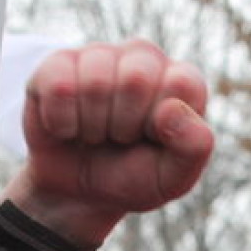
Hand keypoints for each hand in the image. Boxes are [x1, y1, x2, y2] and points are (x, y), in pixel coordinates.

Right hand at [0, 39, 213, 246]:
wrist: (78, 194)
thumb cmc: (132, 178)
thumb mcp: (172, 179)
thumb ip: (192, 148)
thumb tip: (172, 109)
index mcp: (182, 82)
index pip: (181, 83)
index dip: (161, 123)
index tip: (153, 141)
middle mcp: (144, 58)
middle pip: (135, 79)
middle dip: (124, 126)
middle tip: (120, 139)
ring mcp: (100, 55)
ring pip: (94, 83)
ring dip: (92, 127)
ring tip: (96, 135)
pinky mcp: (57, 64)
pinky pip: (59, 86)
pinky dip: (61, 123)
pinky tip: (67, 128)